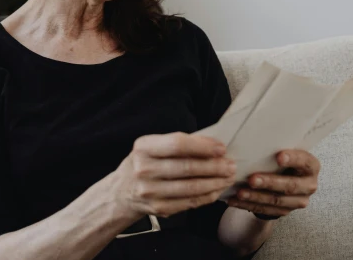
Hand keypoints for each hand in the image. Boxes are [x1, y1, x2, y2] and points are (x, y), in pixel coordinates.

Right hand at [108, 132, 236, 219]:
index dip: (202, 146)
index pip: (177, 144)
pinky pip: (189, 202)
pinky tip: (217, 189)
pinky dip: (207, 196)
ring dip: (215, 182)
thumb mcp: (152, 147)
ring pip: (191, 187)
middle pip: (187, 167)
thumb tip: (213, 145)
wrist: (121, 192)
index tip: (221, 148)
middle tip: (231, 164)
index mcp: (144, 147)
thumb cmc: (144, 163)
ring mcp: (150, 191)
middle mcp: (144, 169)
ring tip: (228, 177)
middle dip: (214, 166)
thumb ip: (179, 144)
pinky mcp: (158, 208)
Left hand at [226, 149, 319, 217]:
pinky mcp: (286, 211)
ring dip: (256, 197)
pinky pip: (266, 210)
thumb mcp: (287, 151)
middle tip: (251, 179)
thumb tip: (256, 136)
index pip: (304, 162)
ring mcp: (298, 201)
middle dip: (269, 182)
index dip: (293, 159)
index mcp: (311, 166)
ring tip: (240, 193)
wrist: (288, 178)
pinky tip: (235, 200)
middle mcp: (309, 185)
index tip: (279, 156)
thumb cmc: (283, 160)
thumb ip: (278, 147)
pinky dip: (249, 205)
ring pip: (276, 200)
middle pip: (290, 185)